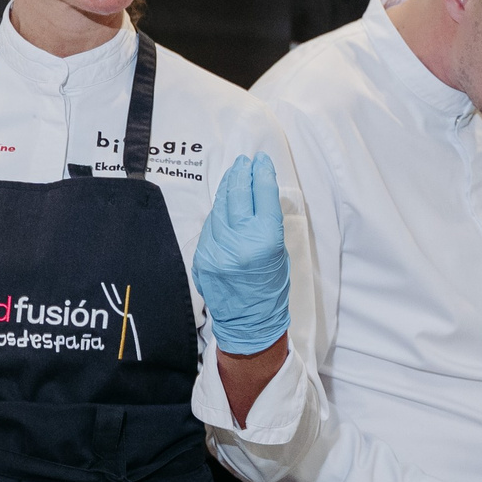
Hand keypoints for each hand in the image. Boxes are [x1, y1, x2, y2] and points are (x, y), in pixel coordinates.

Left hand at [191, 153, 289, 354]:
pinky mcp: (202, 255)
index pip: (263, 194)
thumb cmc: (271, 288)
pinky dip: (218, 212)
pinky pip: (210, 225)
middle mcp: (239, 240)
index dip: (262, 173)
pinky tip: (224, 204)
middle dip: (241, 173)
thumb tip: (257, 194)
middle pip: (238, 194)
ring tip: (234, 176)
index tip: (261, 161)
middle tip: (244, 162)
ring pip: (220, 206)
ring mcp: (217, 248)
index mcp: (265, 239)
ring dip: (228, 188)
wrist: (249, 320)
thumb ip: (266, 223)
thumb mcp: (279, 252)